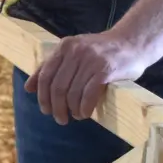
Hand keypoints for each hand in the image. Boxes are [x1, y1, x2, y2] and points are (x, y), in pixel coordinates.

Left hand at [23, 31, 152, 124]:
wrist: (133, 42)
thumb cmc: (102, 53)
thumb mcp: (74, 53)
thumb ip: (52, 67)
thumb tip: (28, 88)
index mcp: (65, 46)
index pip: (45, 75)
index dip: (43, 96)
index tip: (45, 109)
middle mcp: (76, 51)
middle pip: (57, 87)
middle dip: (56, 107)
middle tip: (61, 119)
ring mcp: (91, 60)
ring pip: (72, 93)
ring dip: (72, 110)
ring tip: (76, 116)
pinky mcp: (106, 69)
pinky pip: (88, 95)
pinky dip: (85, 108)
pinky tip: (86, 113)